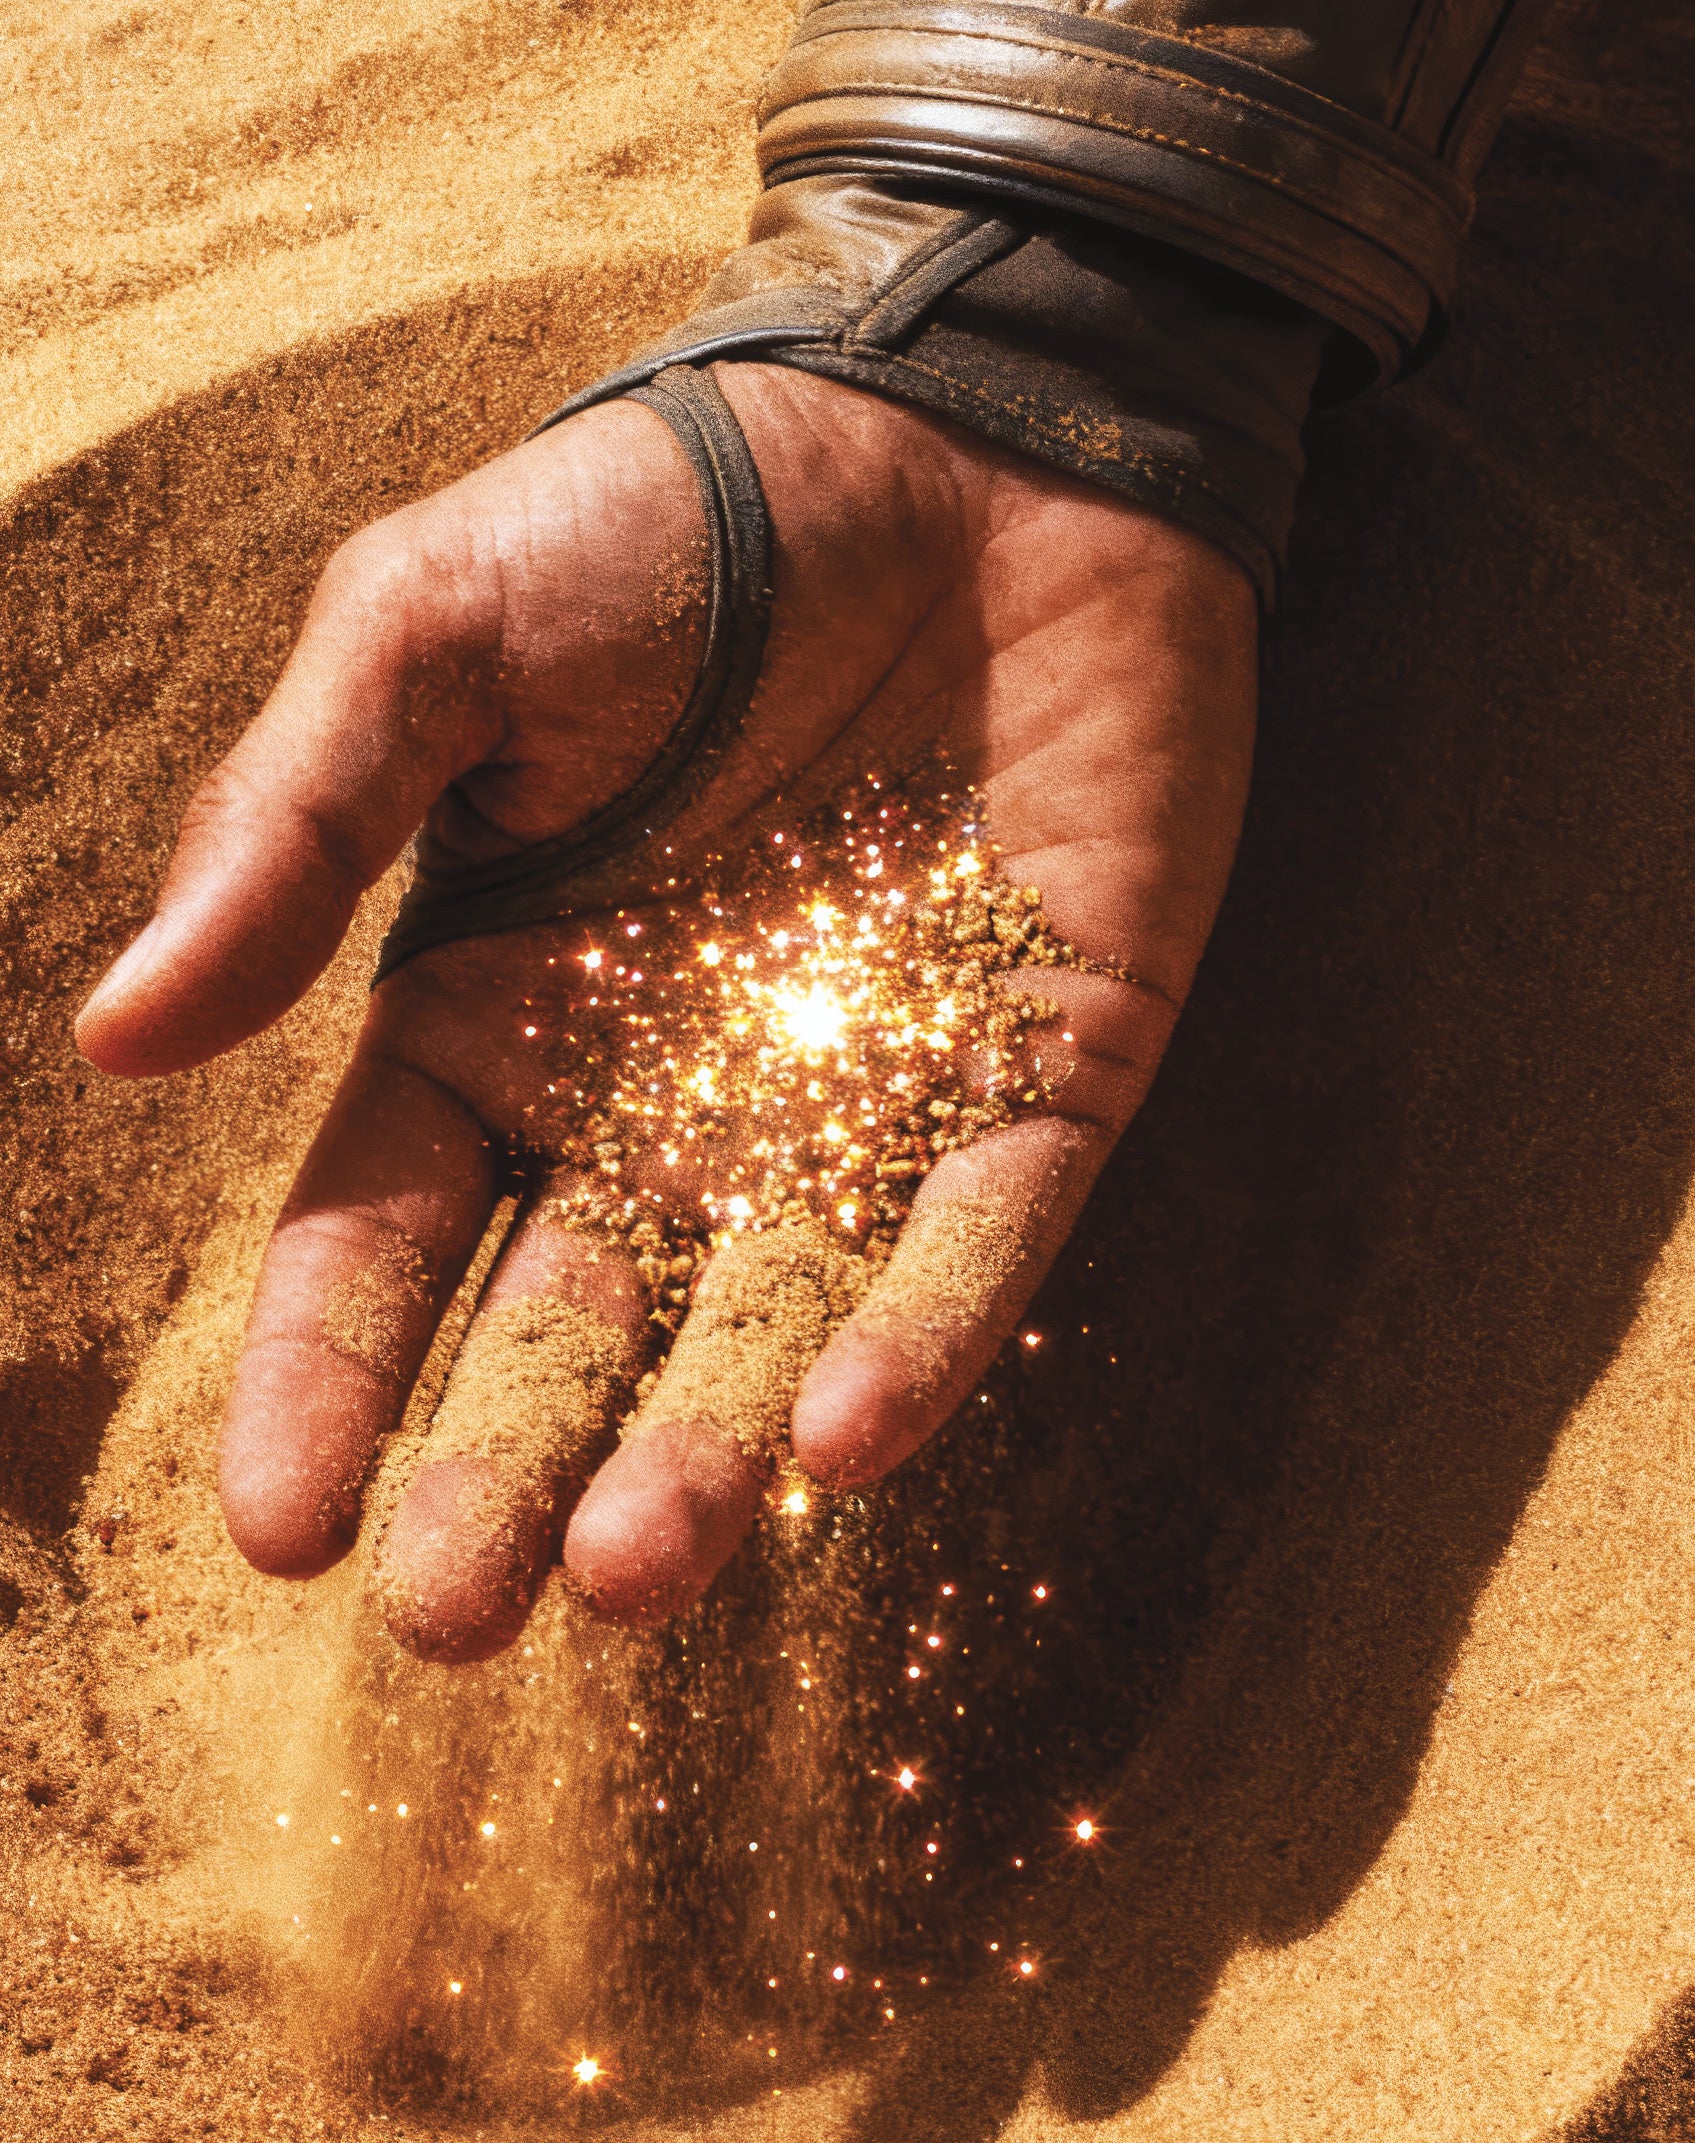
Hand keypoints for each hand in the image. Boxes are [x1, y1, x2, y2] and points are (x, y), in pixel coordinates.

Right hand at [74, 365, 1256, 1656]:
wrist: (960, 428)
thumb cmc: (674, 518)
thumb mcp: (435, 633)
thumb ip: (297, 827)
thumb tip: (116, 1041)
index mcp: (506, 1012)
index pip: (388, 1239)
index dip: (327, 1382)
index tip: (277, 1534)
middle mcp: (670, 1094)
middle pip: (573, 1331)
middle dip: (511, 1478)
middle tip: (458, 1619)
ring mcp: (858, 1098)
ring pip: (773, 1323)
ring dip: (706, 1453)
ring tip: (636, 1573)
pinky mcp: (1036, 1071)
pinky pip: (976, 1234)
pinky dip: (923, 1337)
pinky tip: (846, 1440)